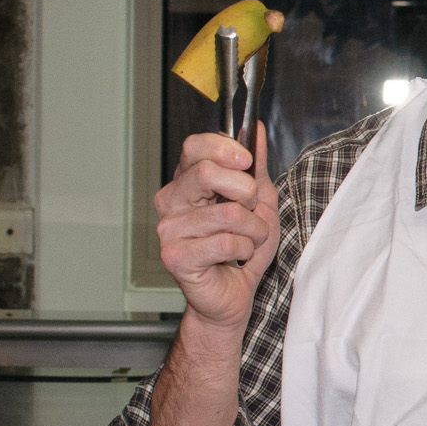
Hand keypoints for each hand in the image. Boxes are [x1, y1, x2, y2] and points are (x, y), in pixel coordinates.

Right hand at [154, 124, 277, 330]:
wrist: (231, 295)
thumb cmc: (240, 249)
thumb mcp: (257, 201)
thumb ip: (255, 166)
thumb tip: (255, 130)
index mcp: (186, 182)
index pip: (195, 147)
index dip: (225, 148)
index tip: (246, 161)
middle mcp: (171, 202)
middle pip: (208, 173)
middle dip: (247, 193)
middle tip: (250, 211)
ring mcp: (169, 229)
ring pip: (229, 213)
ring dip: (254, 229)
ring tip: (246, 241)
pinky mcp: (175, 256)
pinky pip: (227, 242)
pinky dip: (245, 249)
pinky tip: (235, 258)